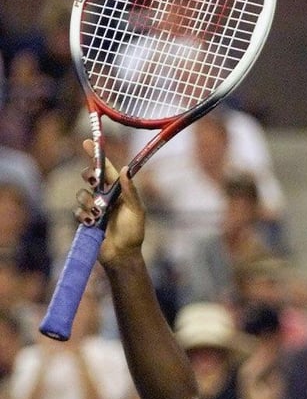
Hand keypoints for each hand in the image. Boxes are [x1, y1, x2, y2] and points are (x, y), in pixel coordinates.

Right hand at [75, 140, 145, 266]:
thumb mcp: (136, 211)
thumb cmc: (133, 234)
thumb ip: (130, 191)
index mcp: (118, 191)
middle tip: (94, 185)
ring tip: (98, 215)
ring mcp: (94, 208)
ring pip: (81, 194)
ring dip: (88, 203)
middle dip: (89, 178)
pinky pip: (77, 211)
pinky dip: (83, 216)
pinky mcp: (86, 220)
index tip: (86, 142)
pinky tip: (92, 224)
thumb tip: (126, 169)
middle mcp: (105, 197)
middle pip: (89, 177)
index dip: (96, 155)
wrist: (122, 256)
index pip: (106, 169)